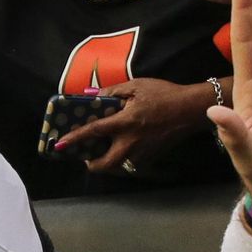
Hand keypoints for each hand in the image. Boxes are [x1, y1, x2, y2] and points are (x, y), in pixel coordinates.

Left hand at [57, 80, 213, 175]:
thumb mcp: (136, 86)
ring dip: (108, 161)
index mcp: (125, 123)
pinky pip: (132, 162)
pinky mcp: (152, 156)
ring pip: (119, 165)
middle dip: (92, 165)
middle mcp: (131, 142)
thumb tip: (93, 95)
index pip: (93, 133)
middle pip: (105, 164)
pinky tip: (125, 146)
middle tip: (87, 156)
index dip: (74, 139)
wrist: (191, 110)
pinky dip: (124, 157)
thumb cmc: (164, 94)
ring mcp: (142, 152)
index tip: (60, 145)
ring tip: (104, 150)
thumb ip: (112, 91)